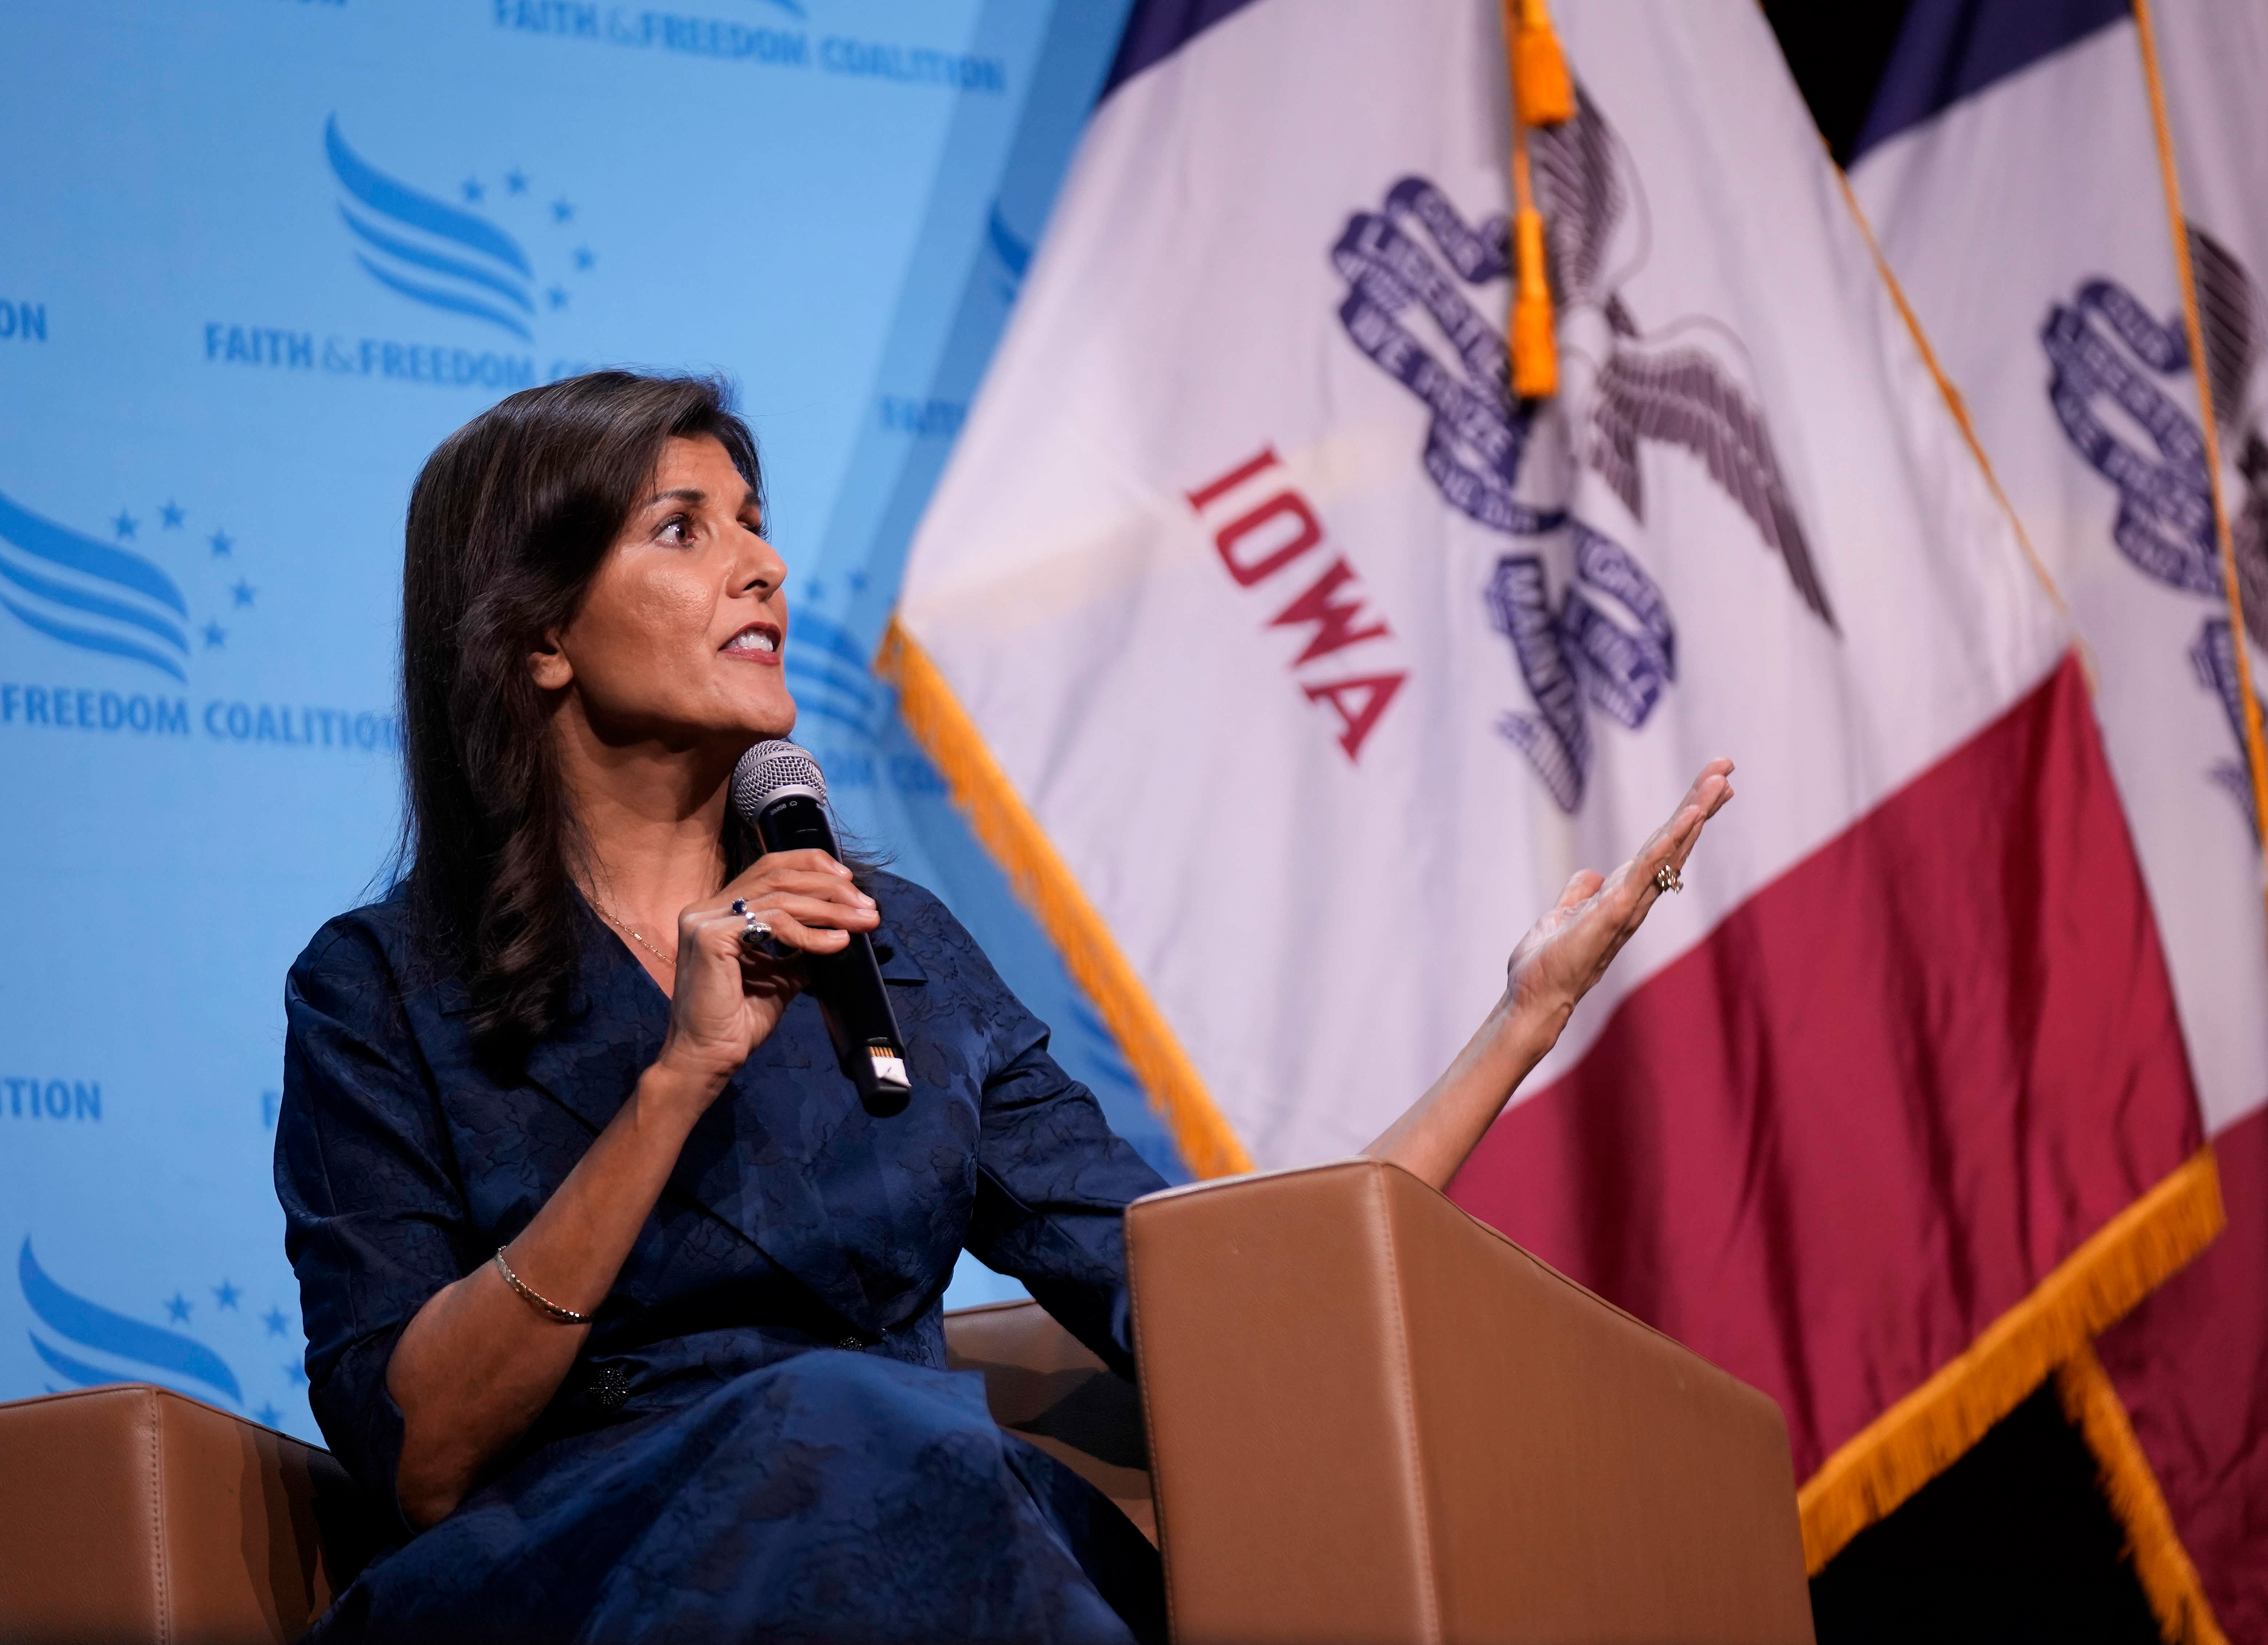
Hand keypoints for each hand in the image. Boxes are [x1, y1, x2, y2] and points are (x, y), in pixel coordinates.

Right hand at [650, 850, 879, 1098]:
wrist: (710, 1057)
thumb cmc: (738, 1021)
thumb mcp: (780, 976)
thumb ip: (799, 948)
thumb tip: (839, 929)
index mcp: (718, 911)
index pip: (768, 868)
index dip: (811, 865)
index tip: (849, 881)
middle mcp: (706, 908)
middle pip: (778, 875)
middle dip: (830, 888)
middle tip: (867, 906)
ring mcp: (705, 920)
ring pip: (780, 897)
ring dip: (830, 909)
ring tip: (863, 922)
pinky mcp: (711, 937)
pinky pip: (773, 924)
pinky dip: (811, 933)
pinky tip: (837, 942)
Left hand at [1504, 758, 1734, 1033]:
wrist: (1534, 999)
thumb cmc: (1547, 967)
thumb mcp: (1561, 918)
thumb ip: (1577, 895)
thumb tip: (1590, 874)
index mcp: (1623, 895)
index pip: (1661, 849)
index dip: (1684, 818)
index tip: (1708, 787)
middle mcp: (1636, 898)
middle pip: (1675, 842)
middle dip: (1701, 804)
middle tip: (1727, 767)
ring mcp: (1630, 903)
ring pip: (1670, 849)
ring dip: (1695, 811)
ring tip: (1721, 779)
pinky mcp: (1616, 910)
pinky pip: (1650, 868)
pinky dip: (1671, 840)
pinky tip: (1691, 814)